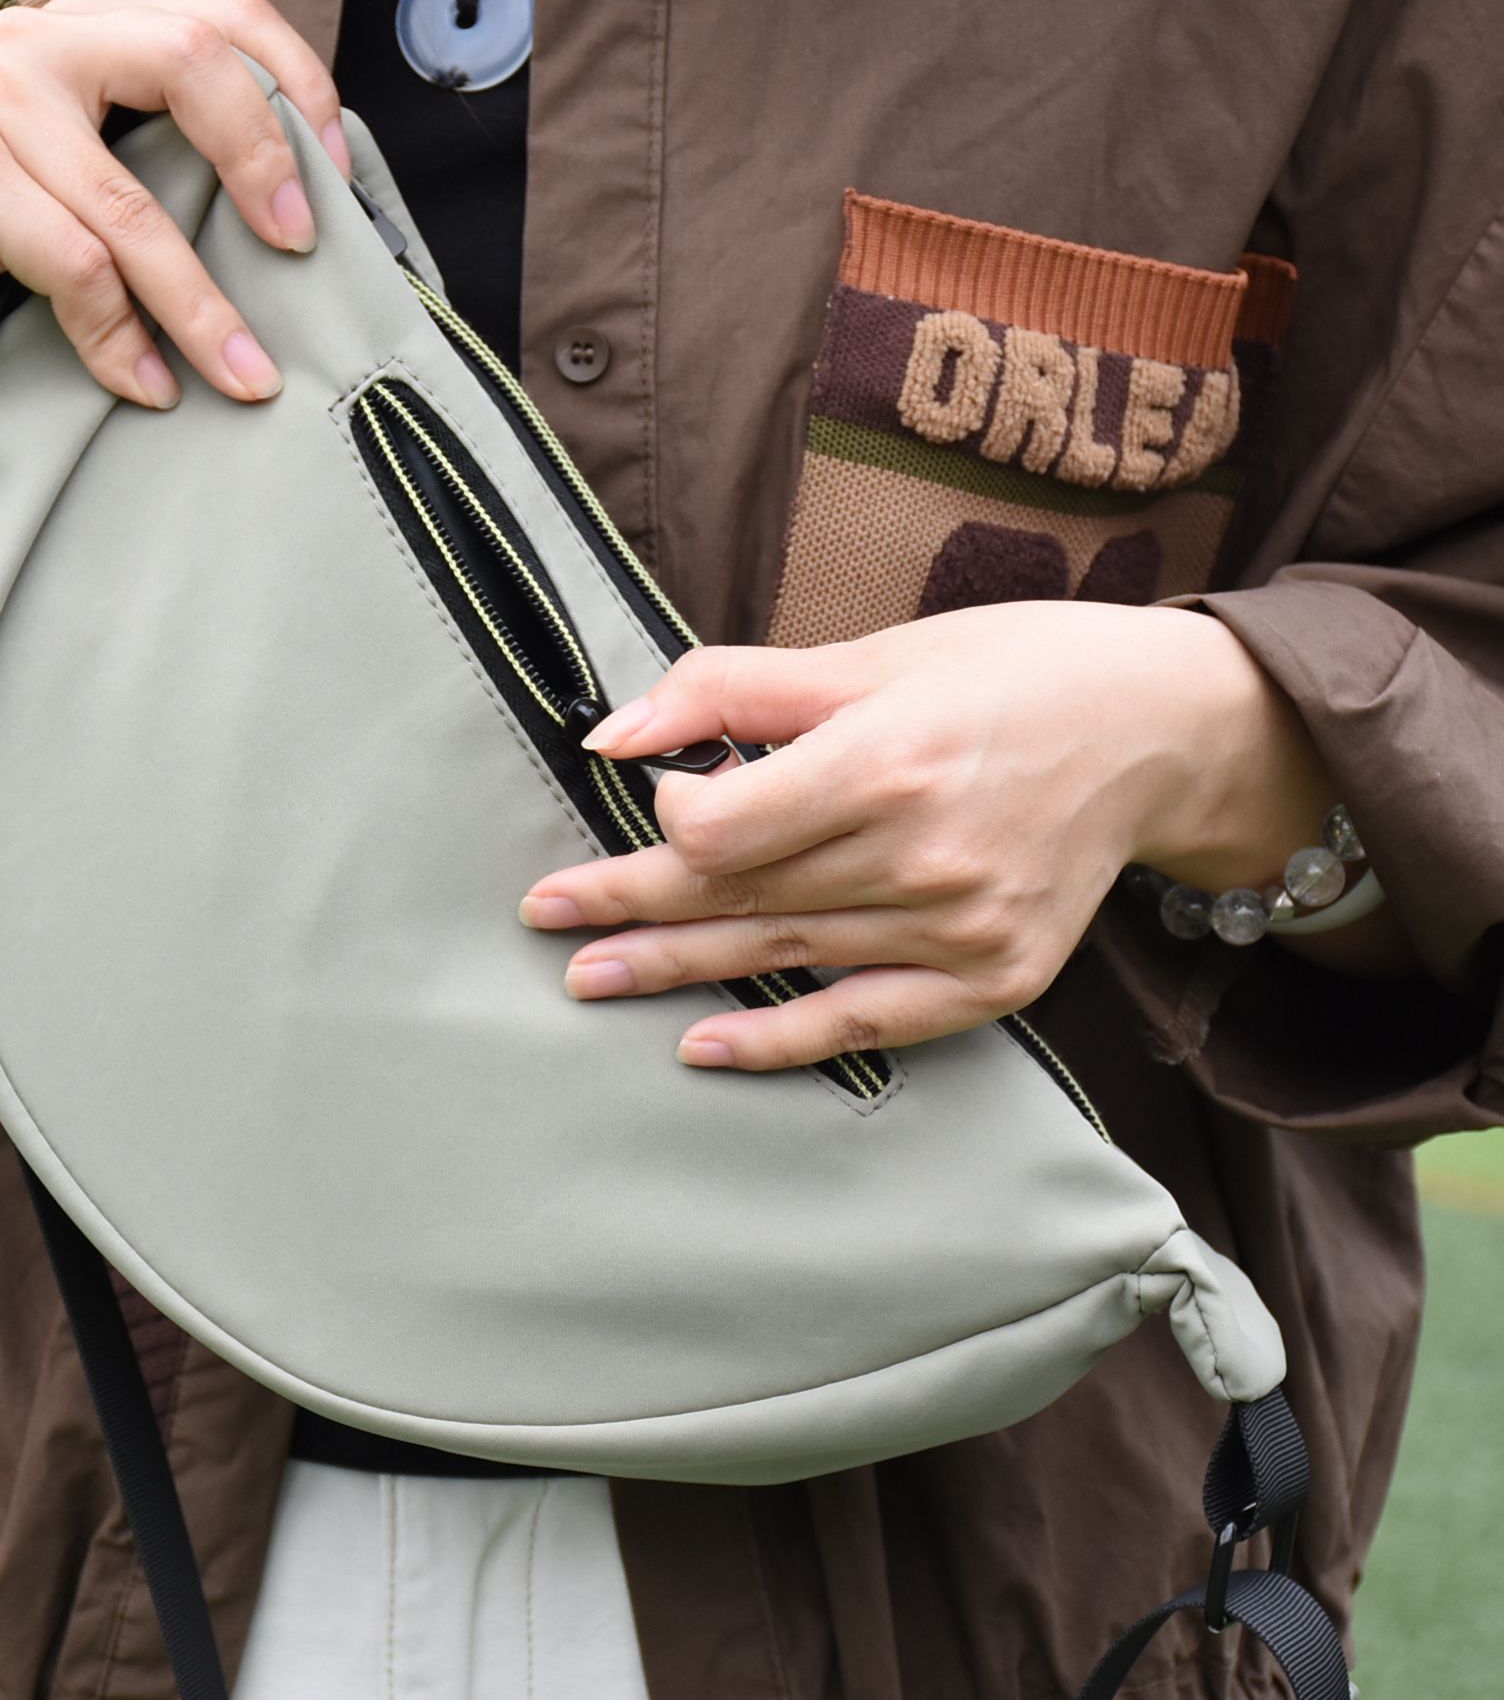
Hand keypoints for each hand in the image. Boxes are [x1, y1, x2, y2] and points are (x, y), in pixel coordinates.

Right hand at [0, 0, 350, 414]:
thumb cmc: (6, 251)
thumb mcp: (101, 187)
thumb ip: (175, 166)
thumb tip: (313, 219)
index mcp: (90, 29)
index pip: (223, 15)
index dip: (298, 85)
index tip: (342, 178)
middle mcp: (35, 41)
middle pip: (189, 63)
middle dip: (264, 162)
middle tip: (303, 252)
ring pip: (133, 206)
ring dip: (202, 308)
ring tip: (246, 378)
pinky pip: (74, 268)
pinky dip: (121, 341)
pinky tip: (147, 389)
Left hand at [521, 602, 1348, 1068]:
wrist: (1156, 732)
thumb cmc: (1007, 672)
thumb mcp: (875, 654)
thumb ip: (734, 690)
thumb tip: (610, 735)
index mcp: (889, 759)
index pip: (720, 829)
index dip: (668, 818)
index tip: (661, 793)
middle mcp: (924, 856)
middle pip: (734, 897)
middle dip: (626, 905)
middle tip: (544, 914)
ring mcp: (963, 930)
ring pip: (780, 958)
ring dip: (674, 970)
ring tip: (588, 977)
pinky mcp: (996, 978)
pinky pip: (864, 1023)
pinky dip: (779, 1040)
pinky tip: (700, 1045)